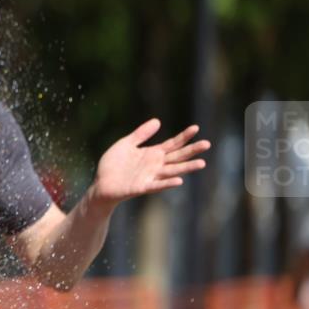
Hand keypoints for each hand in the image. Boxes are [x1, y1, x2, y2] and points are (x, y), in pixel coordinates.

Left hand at [91, 119, 210, 207]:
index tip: (196, 128)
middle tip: (207, 144)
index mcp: (152, 154)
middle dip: (192, 151)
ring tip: (202, 163)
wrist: (101, 184)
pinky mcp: (141, 187)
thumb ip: (140, 134)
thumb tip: (158, 121)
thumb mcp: (126, 144)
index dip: (184, 136)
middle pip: (177, 157)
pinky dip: (167, 183)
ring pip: (172, 171)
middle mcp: (155, 166)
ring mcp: (150, 177)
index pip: (172, 144)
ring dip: (186, 168)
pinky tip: (179, 180)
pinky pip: (156, 185)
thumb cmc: (113, 165)